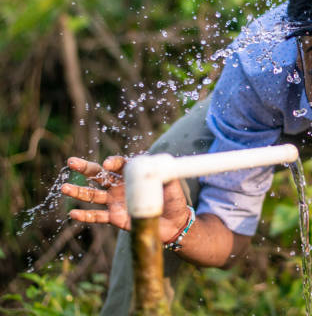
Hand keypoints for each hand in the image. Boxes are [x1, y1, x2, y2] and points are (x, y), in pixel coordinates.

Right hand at [61, 156, 190, 242]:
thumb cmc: (174, 199)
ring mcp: (116, 201)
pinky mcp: (115, 217)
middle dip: (85, 167)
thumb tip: (157, 166)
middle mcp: (121, 185)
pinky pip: (98, 216)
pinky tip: (73, 214)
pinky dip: (85, 216)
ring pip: (93, 195)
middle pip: (99, 175)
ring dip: (78, 192)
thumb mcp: (172, 183)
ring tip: (63, 188)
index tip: (108, 165)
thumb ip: (163, 174)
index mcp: (133, 174)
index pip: (120, 164)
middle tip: (71, 161)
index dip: (113, 163)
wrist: (175, 223)